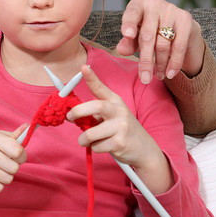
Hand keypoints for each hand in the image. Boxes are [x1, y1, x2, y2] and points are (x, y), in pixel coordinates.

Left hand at [68, 65, 172, 193]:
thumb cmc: (121, 130)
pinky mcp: (120, 142)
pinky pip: (96, 146)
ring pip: (90, 133)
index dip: (91, 77)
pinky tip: (104, 146)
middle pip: (95, 106)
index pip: (101, 88)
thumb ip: (95, 112)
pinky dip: (94, 148)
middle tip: (70, 117)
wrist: (145, 149)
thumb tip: (71, 114)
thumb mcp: (112, 115)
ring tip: (87, 140)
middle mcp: (119, 111)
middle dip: (78, 111)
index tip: (83, 67)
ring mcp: (121, 127)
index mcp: (115, 101)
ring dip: (83, 139)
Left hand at [116, 0, 204, 83]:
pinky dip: (174, 62)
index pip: (131, 13)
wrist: (176, 25)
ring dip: (159, 64)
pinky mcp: (185, 19)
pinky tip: (170, 73)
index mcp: (138, 4)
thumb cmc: (148, 29)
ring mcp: (171, 9)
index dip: (129, 24)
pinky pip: (179, 46)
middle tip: (144, 78)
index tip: (127, 35)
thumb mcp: (135, 35)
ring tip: (157, 77)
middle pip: (147, 36)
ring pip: (163, 43)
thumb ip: (127, 43)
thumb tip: (122, 50)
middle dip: (145, 60)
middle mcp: (154, 3)